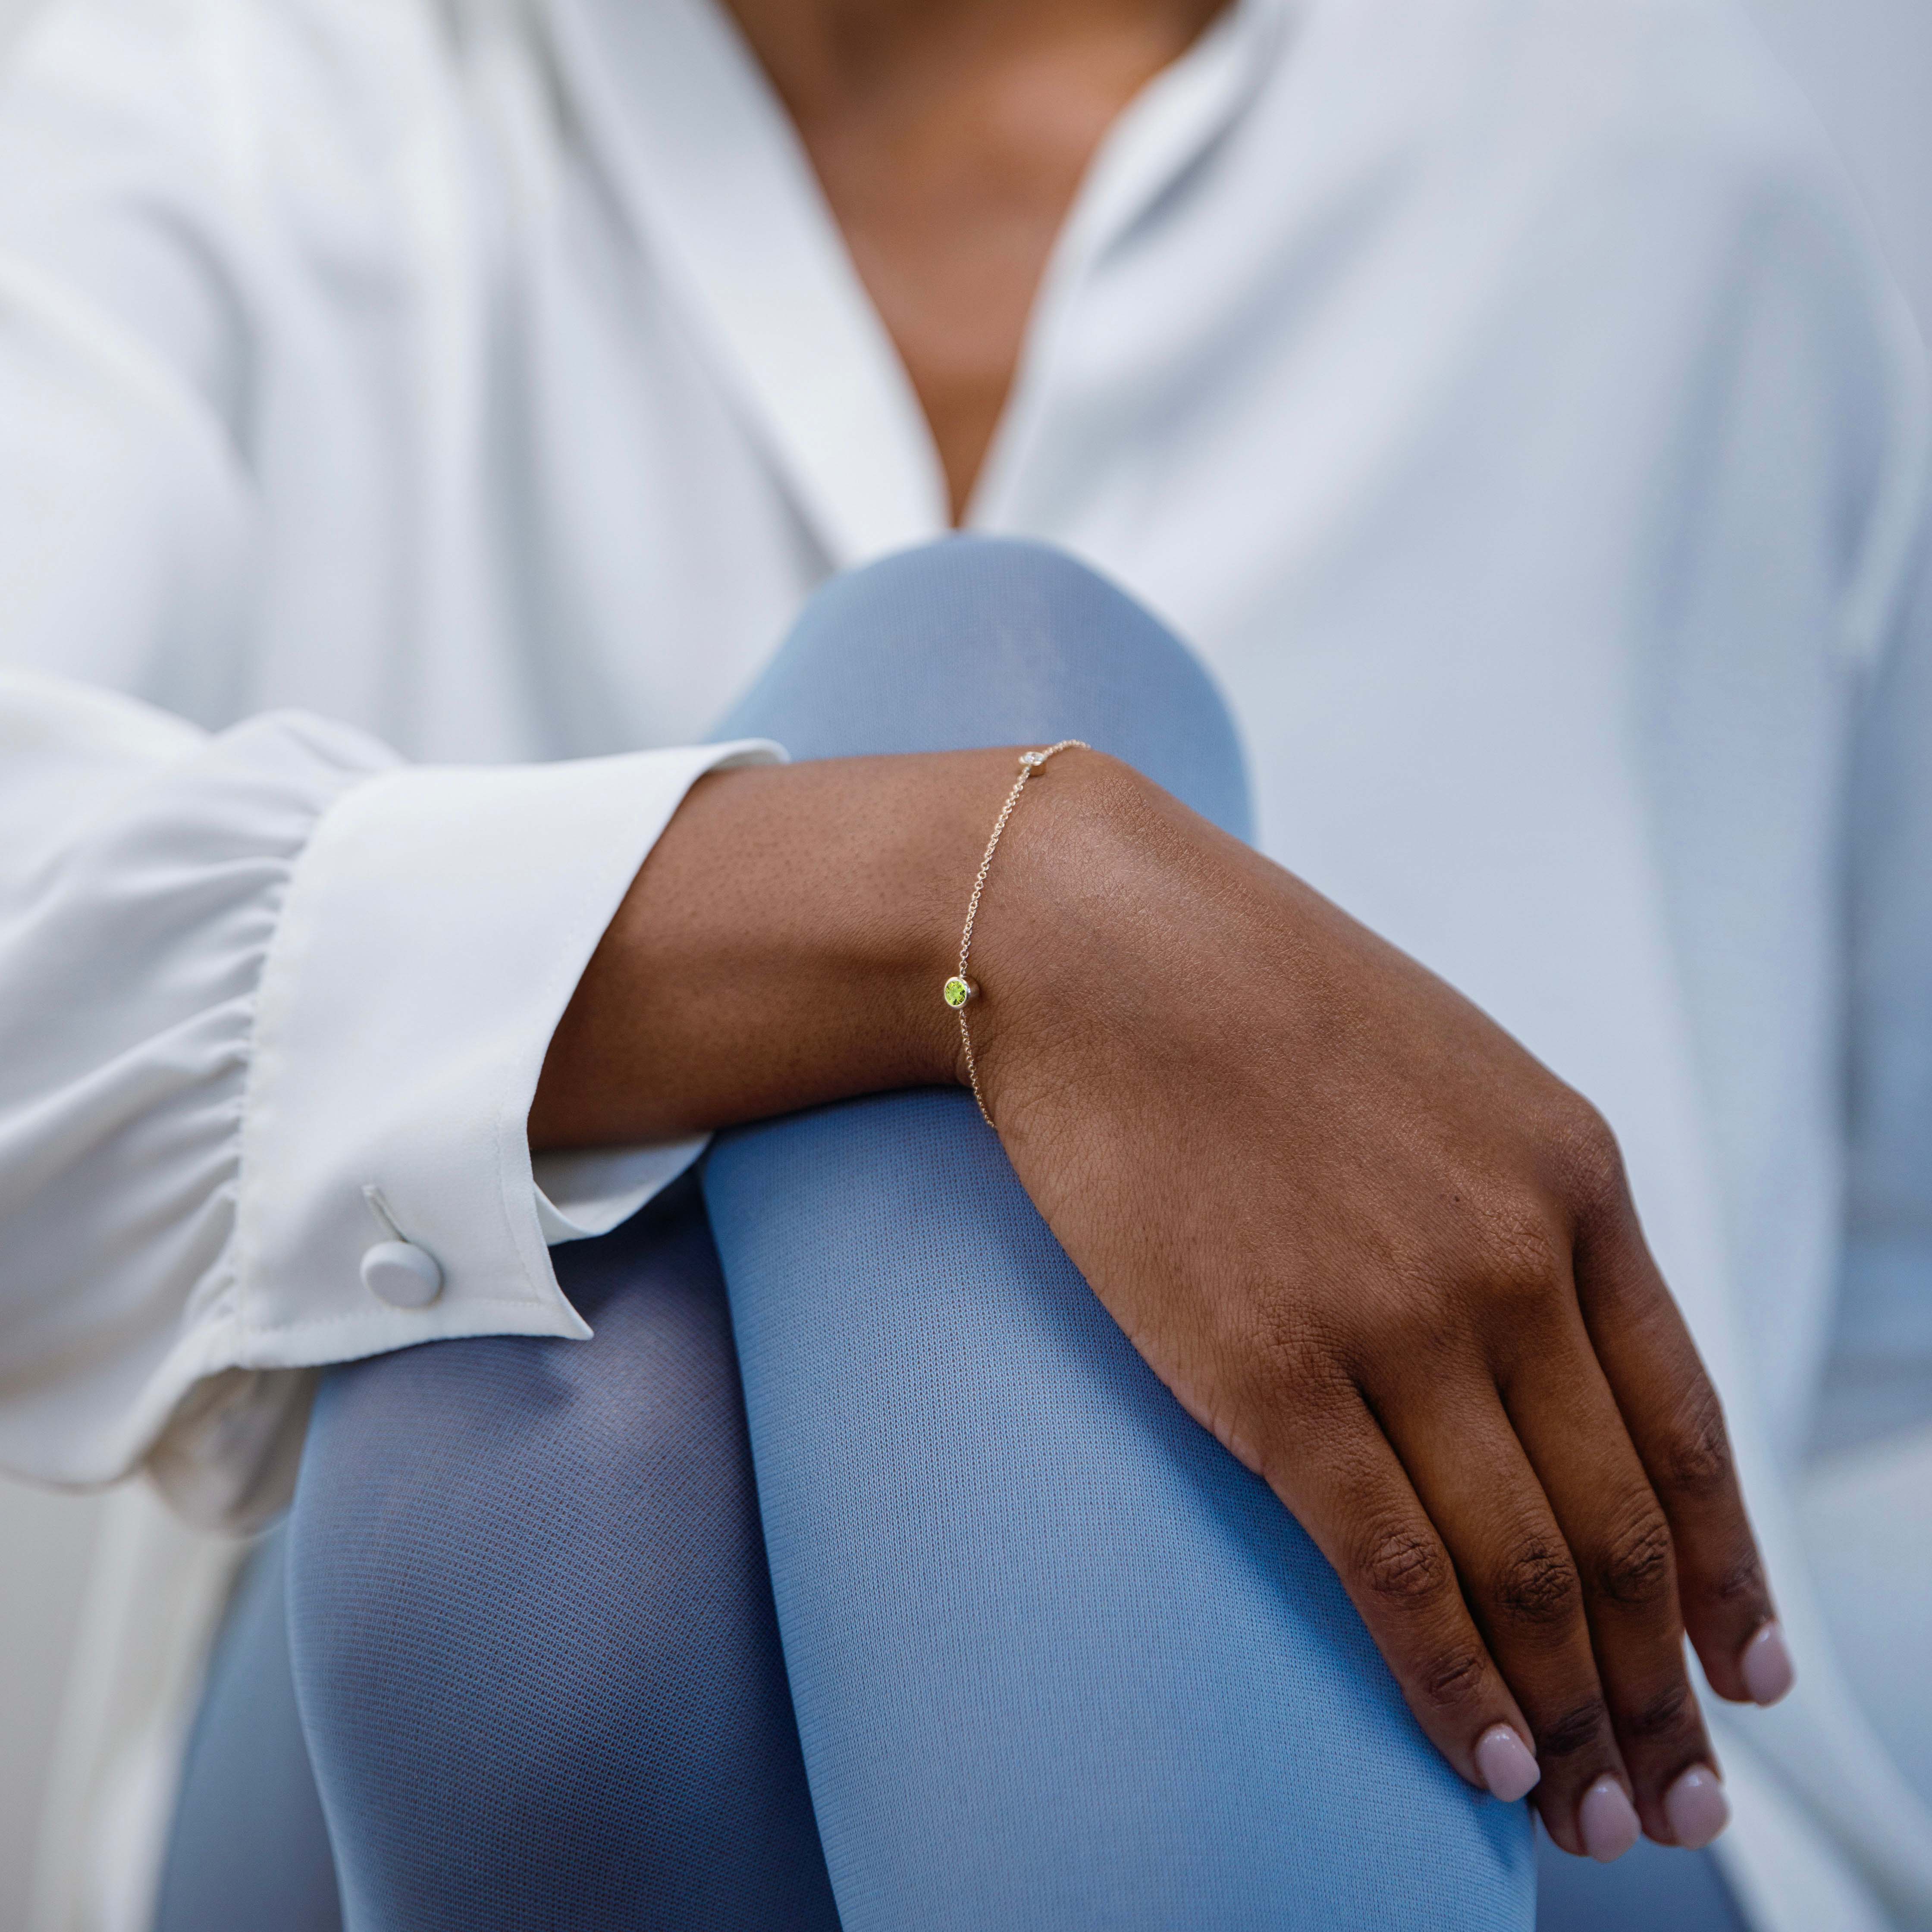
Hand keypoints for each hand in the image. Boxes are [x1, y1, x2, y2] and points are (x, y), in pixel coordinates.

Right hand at [971, 750, 1789, 1856]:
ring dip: (1571, 1714)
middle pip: (1620, 1531)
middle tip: (1678, 1806)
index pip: (1684, 1437)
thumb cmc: (1256, 999)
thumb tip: (1547, 1372)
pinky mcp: (1268, 1373)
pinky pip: (1392, 1568)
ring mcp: (1393, 1322)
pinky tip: (1484, 1758)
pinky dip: (1452, 1682)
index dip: (1726, 1580)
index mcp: (1573, 1182)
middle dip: (1660, 1691)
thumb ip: (1521, 1216)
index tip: (1745, 1678)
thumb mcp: (1451, 1078)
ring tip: (1594, 1815)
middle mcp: (1512, 1262)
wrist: (1095, 941)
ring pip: (1523, 1570)